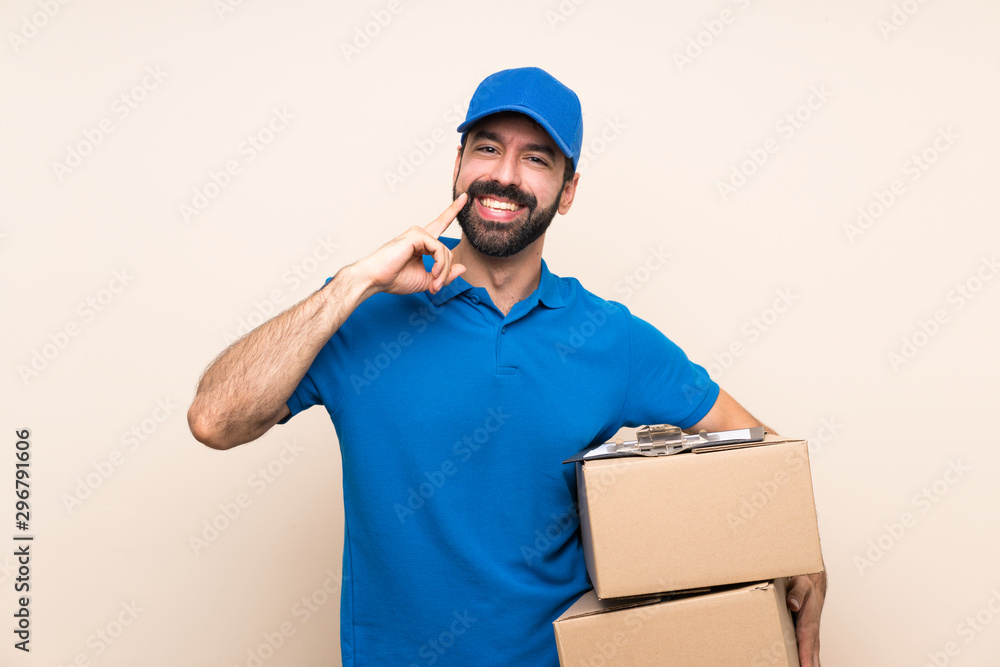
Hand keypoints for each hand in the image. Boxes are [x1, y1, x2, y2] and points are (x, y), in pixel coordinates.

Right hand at [353, 193, 467, 296]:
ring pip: (444, 252)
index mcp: (421, 243)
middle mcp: (420, 235)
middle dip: (445, 272)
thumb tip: (462, 267)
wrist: (375, 279)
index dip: (452, 211)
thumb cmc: (395, 279)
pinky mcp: (416, 235)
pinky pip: (439, 250)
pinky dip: (440, 265)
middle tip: (436, 287)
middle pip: (446, 251)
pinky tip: (433, 274)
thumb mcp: (427, 280)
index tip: (464, 198)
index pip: (441, 224)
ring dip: (443, 271)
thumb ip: (444, 275)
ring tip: (434, 284)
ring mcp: (418, 233)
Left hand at [787, 571, 825, 666]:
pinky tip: (795, 665)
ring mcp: (811, 641)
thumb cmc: (804, 587)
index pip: (807, 646)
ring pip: (812, 661)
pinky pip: (808, 658)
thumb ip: (796, 594)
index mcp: (809, 625)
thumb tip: (793, 604)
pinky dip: (806, 664)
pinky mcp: (807, 642)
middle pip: (812, 660)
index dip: (805, 660)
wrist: (811, 588)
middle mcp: (812, 636)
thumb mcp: (799, 585)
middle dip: (808, 666)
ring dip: (808, 666)